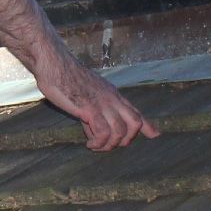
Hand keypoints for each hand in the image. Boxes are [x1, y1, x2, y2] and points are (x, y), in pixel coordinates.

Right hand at [36, 61, 159, 151]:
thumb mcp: (87, 93)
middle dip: (126, 140)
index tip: (156, 135)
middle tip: (109, 145)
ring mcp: (102, 103)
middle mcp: (112, 98)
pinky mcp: (90, 108)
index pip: (135, 111)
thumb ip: (95, 110)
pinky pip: (103, 132)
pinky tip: (89, 144)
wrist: (54, 64)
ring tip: (95, 146)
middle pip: (134, 123)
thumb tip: (94, 128)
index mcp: (112, 94)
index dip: (147, 125)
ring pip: (120, 131)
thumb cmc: (65, 78)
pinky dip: (98, 143)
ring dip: (109, 145)